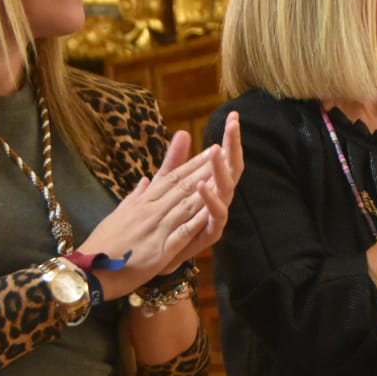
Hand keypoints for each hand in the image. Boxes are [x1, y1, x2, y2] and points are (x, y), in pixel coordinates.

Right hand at [77, 130, 224, 294]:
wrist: (86, 270)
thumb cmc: (101, 245)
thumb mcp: (119, 214)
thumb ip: (136, 197)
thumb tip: (146, 181)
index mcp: (142, 203)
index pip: (171, 178)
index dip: (191, 163)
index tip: (208, 150)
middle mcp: (150, 211)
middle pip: (181, 186)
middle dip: (204, 168)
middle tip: (223, 151)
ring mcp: (154, 229)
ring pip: (185, 204)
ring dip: (206, 188)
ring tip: (223, 172)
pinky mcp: (158, 251)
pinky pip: (181, 233)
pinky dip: (197, 221)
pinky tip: (211, 212)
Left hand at [158, 113, 243, 274]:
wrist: (143, 259)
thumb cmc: (156, 225)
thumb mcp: (164, 186)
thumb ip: (175, 162)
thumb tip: (183, 133)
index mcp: (208, 188)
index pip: (222, 159)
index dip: (229, 138)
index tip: (233, 115)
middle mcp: (214, 202)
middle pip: (231, 171)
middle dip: (233, 147)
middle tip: (233, 125)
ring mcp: (212, 219)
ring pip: (225, 192)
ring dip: (221, 171)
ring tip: (215, 151)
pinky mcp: (206, 237)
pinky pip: (215, 220)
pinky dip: (211, 202)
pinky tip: (202, 186)